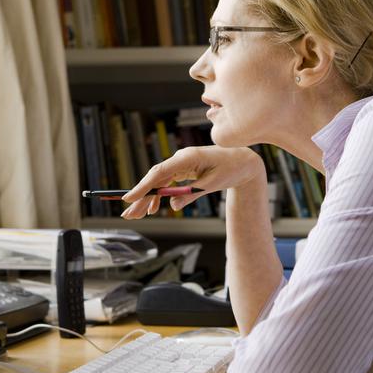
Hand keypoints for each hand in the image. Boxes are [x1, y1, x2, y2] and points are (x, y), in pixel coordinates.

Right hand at [120, 146, 265, 218]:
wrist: (243, 161)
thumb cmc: (231, 169)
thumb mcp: (213, 184)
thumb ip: (192, 194)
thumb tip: (174, 206)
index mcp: (187, 158)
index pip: (159, 172)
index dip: (143, 186)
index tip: (129, 198)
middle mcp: (180, 158)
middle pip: (155, 179)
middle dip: (141, 197)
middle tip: (129, 214)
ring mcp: (181, 163)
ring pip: (158, 182)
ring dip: (148, 199)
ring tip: (137, 215)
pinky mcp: (184, 169)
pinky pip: (167, 183)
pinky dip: (160, 195)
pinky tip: (154, 208)